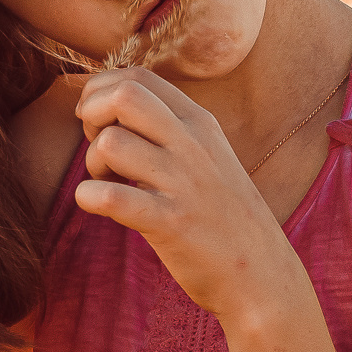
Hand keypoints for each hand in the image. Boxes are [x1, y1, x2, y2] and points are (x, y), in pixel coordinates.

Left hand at [73, 68, 315, 331]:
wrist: (261, 274)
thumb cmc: (221, 214)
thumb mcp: (206, 155)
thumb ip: (167, 127)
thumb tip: (109, 103)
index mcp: (199, 122)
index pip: (138, 76)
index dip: (102, 90)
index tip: (99, 121)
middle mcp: (192, 144)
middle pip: (124, 94)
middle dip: (92, 113)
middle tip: (96, 144)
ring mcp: (182, 183)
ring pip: (110, 143)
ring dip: (92, 162)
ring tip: (108, 181)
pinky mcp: (169, 223)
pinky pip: (110, 197)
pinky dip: (89, 197)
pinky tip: (99, 205)